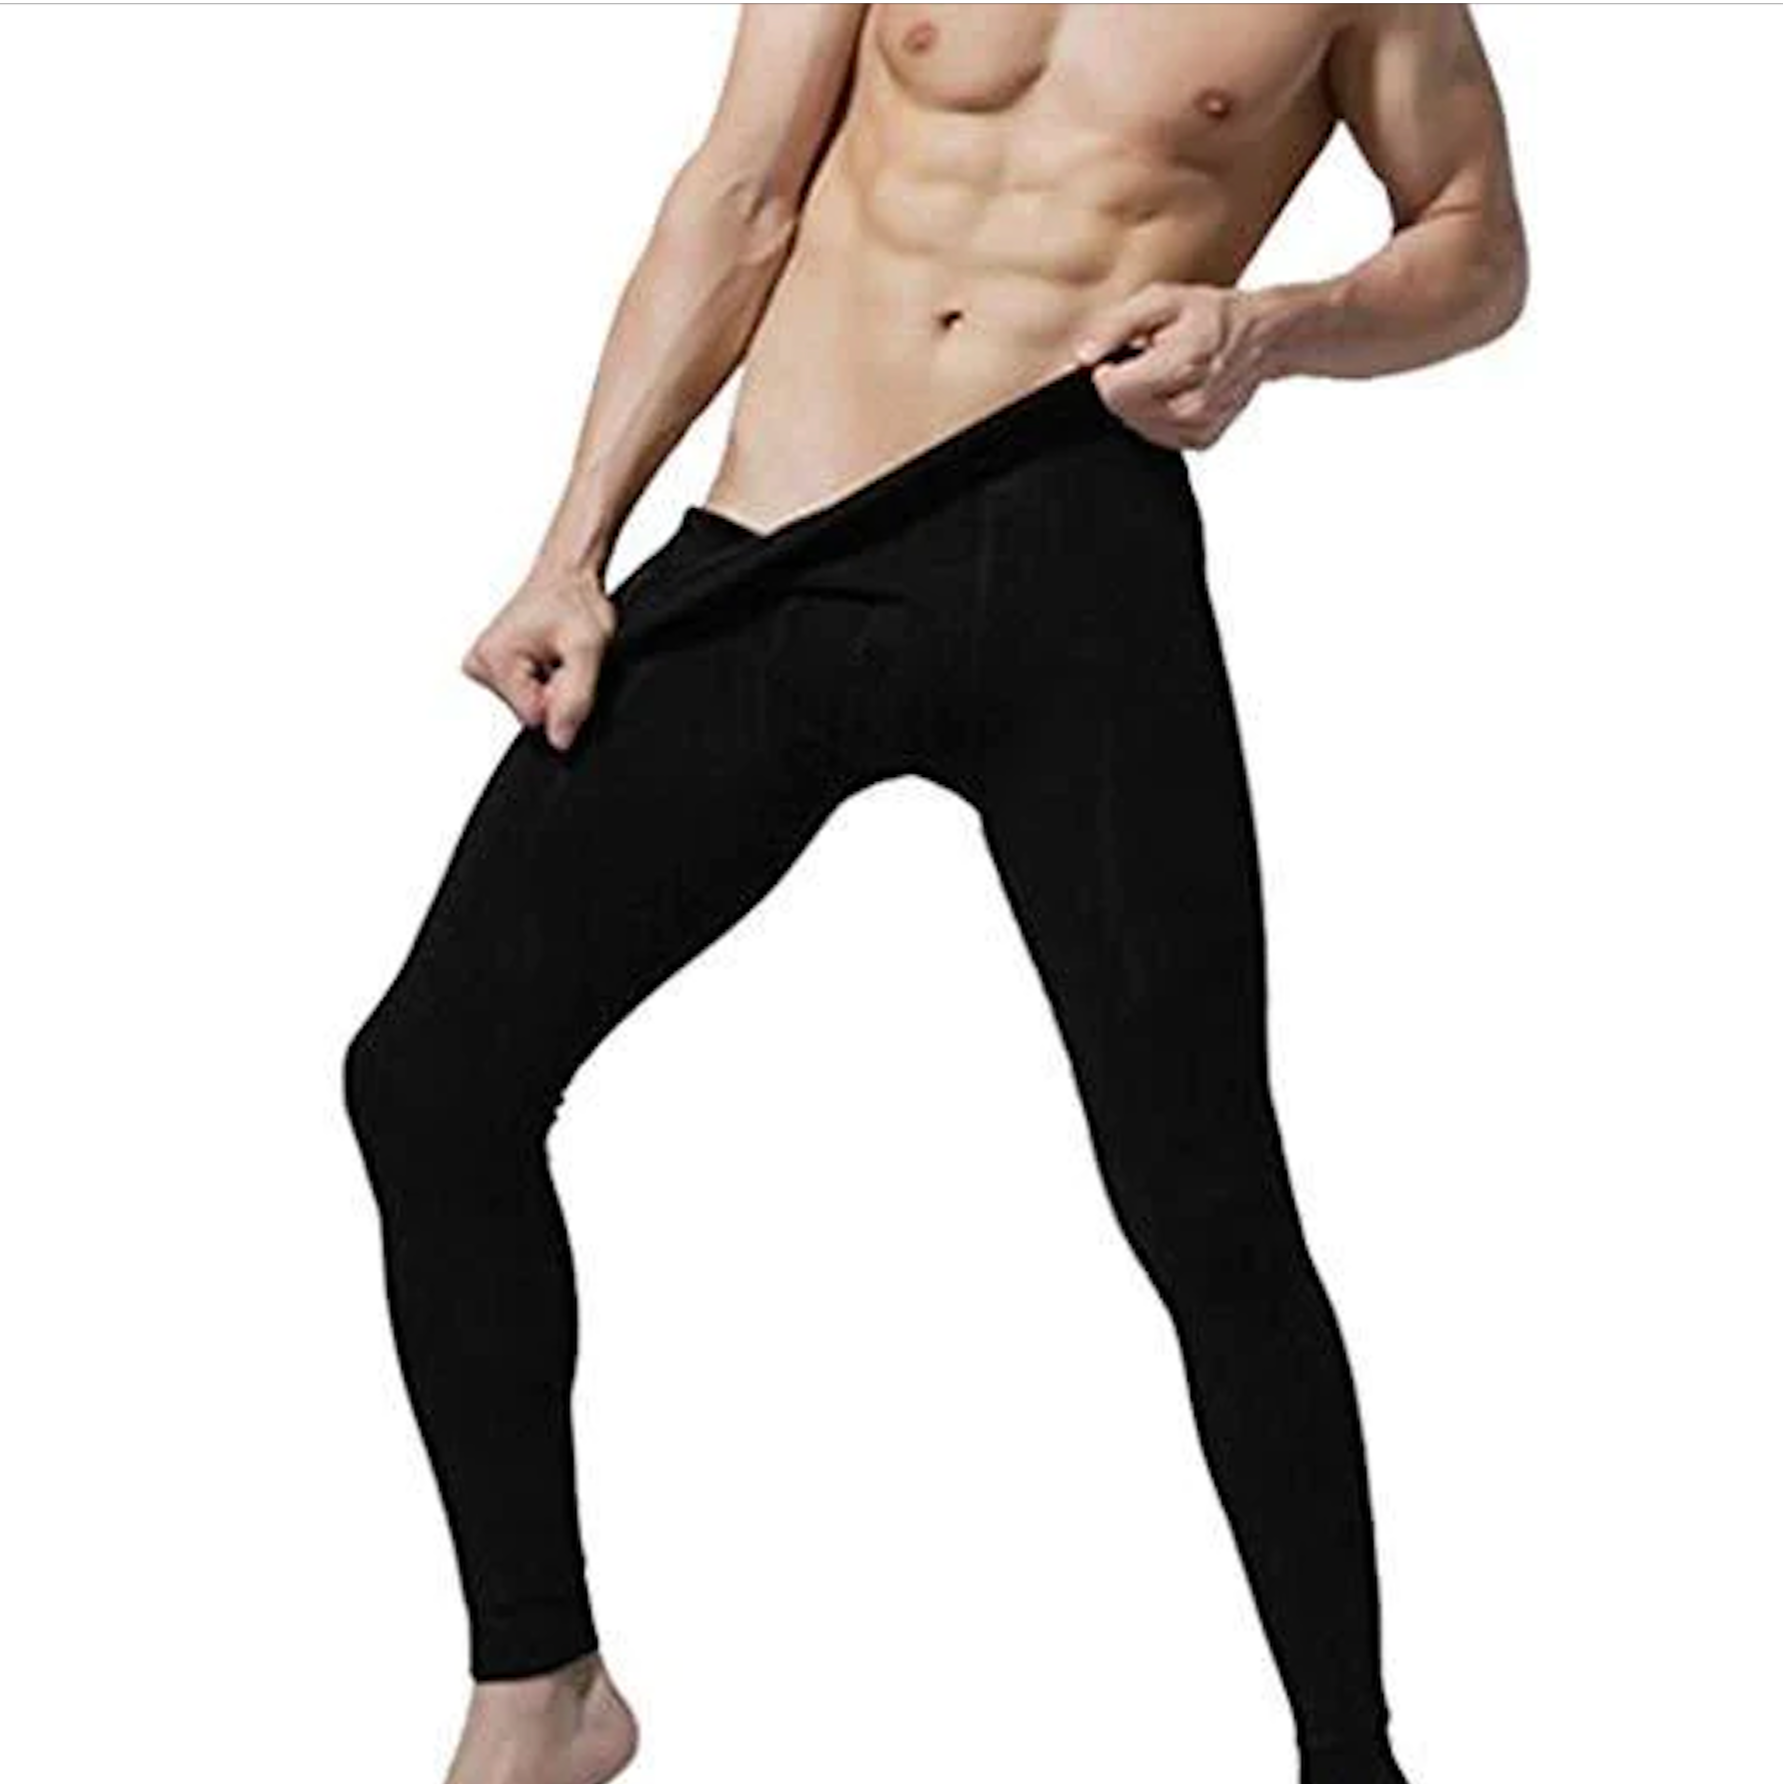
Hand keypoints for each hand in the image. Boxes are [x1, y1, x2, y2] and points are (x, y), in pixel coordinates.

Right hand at [461, 559, 617, 751]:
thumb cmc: (574, 602)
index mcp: (493, 659)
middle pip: (529, 714)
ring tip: (555, 654)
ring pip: (528, 706)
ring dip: (549, 686)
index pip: (535, 718)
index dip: (561, 700)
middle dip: (554, 693)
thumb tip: (560, 740)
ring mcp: (481, 667)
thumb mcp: (586, 650)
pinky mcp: (491, 668)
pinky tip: (545, 656)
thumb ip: (575, 698)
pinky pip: (524, 695)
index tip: (566, 667)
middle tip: (563, 659)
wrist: (566, 577)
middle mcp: (478, 663)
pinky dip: (541, 681)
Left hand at [1073, 282, 1271, 449]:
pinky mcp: (1201, 440)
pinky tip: (1171, 391)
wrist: (1261, 337)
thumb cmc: (1210, 314)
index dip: (1107, 372)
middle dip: (1125, 384)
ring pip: (1136, 426)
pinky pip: (1156, 435)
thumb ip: (1115, 325)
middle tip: (1148, 359)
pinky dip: (1155, 414)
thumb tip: (1082, 356)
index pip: (1116, 391)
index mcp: (1184, 363)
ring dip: (1138, 401)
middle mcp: (1194, 403)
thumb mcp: (1160, 299)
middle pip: (1124, 410)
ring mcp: (1199, 427)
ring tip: (1163, 372)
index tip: (1120, 357)